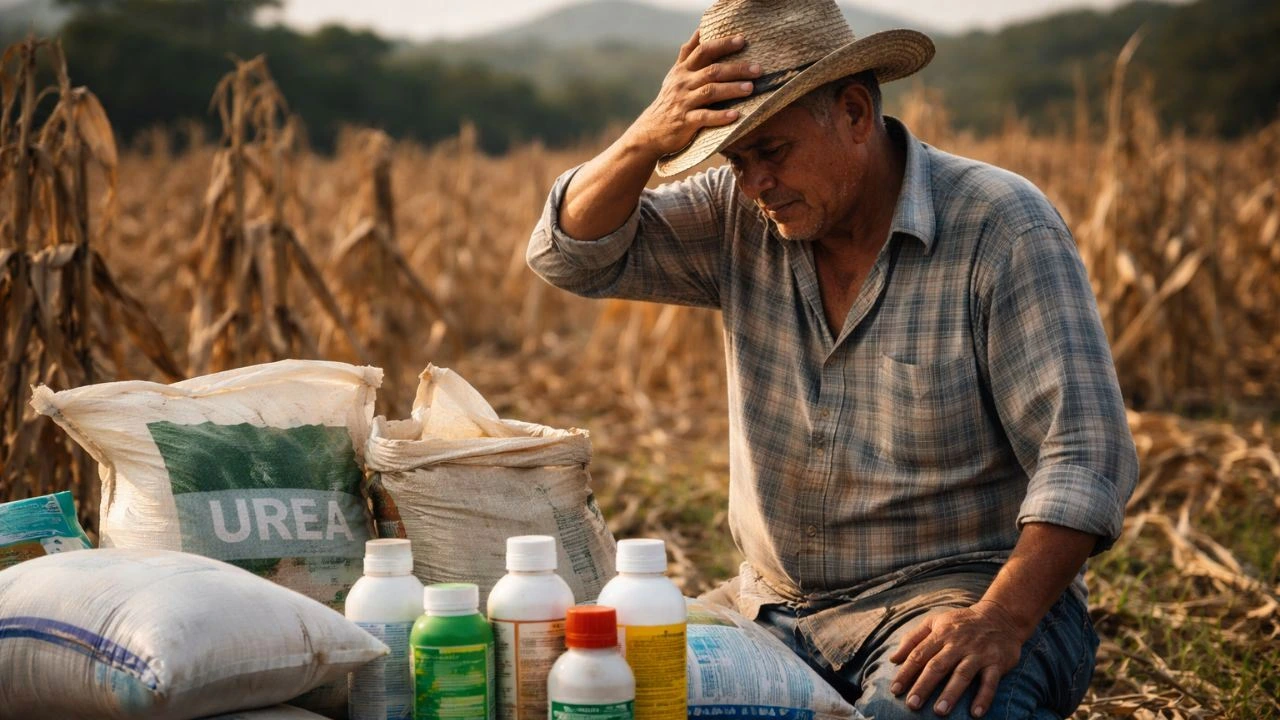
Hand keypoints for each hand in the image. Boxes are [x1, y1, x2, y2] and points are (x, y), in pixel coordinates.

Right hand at [626, 29, 761, 157]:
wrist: (651, 131)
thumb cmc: (670, 100)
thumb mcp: (675, 74)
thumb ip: (688, 53)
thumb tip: (700, 30)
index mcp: (683, 70)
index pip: (703, 51)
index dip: (722, 44)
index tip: (742, 40)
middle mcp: (683, 83)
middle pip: (712, 71)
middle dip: (736, 68)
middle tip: (758, 69)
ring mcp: (684, 102)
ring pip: (709, 92)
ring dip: (731, 89)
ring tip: (750, 88)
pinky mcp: (685, 122)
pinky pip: (704, 117)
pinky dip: (720, 116)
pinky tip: (736, 115)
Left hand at [888, 600, 1027, 716]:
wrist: (1000, 616)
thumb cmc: (961, 623)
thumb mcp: (935, 622)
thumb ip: (912, 639)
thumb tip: (893, 659)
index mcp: (941, 634)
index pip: (919, 654)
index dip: (906, 672)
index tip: (895, 690)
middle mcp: (958, 644)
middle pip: (938, 666)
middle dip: (924, 686)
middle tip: (912, 704)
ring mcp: (978, 653)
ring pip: (962, 674)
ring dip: (951, 693)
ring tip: (939, 711)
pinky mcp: (996, 662)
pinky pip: (990, 682)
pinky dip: (984, 697)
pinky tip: (976, 713)